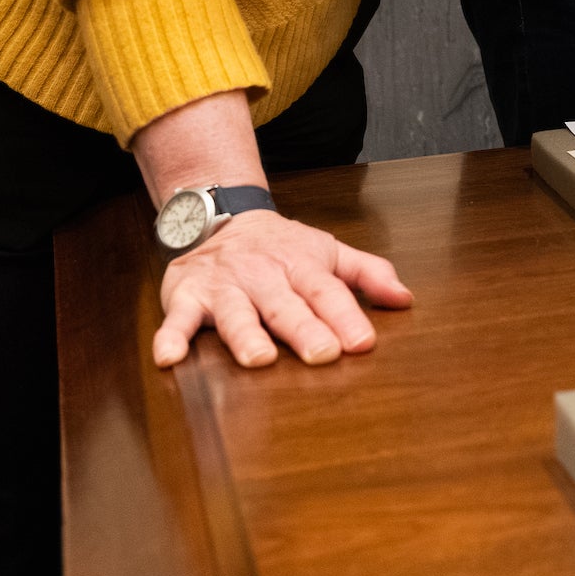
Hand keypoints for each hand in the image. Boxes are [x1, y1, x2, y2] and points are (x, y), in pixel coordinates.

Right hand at [130, 89, 412, 369]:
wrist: (221, 216)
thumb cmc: (282, 247)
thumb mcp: (328, 252)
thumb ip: (367, 274)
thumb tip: (405, 298)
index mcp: (302, 266)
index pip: (328, 292)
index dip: (346, 316)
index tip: (362, 342)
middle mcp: (264, 276)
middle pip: (286, 305)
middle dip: (304, 330)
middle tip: (323, 354)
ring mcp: (225, 286)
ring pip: (237, 313)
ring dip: (246, 336)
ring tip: (259, 359)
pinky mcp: (188, 296)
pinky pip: (178, 318)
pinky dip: (171, 337)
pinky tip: (169, 357)